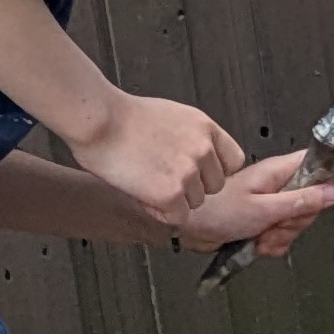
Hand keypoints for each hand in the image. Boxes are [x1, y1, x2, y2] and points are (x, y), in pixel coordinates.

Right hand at [66, 94, 245, 222]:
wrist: (98, 120)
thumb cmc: (122, 116)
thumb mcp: (172, 116)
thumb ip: (192, 138)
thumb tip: (197, 158)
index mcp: (206, 128)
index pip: (234, 161)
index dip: (214, 171)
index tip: (198, 174)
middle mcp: (204, 149)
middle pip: (216, 186)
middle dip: (193, 188)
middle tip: (163, 180)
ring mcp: (189, 172)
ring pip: (196, 203)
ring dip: (174, 201)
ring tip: (147, 184)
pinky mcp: (171, 193)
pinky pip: (177, 217)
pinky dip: (160, 213)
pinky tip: (143, 197)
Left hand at [172, 153, 333, 260]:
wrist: (186, 227)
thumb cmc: (215, 210)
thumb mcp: (264, 208)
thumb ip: (300, 201)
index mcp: (280, 171)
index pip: (318, 165)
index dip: (325, 183)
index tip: (314, 203)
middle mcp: (278, 184)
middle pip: (311, 202)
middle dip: (295, 222)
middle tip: (276, 226)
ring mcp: (271, 202)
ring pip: (296, 221)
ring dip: (281, 236)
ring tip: (261, 236)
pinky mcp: (263, 219)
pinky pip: (282, 234)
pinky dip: (272, 243)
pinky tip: (257, 243)